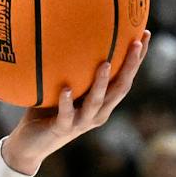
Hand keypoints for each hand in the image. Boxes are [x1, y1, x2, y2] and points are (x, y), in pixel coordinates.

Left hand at [0, 32, 149, 171]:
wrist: (30, 145)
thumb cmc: (46, 111)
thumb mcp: (61, 85)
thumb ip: (68, 67)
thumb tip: (66, 32)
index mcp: (102, 102)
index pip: (125, 77)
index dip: (137, 58)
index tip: (145, 33)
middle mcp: (97, 112)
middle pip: (120, 88)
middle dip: (130, 66)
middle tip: (136, 43)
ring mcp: (81, 122)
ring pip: (96, 102)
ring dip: (102, 83)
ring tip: (105, 64)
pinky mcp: (61, 129)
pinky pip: (66, 115)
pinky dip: (66, 102)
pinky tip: (65, 90)